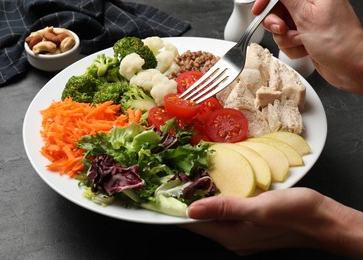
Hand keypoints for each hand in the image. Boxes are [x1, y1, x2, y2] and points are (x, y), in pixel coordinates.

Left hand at [181, 187, 362, 256]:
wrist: (323, 219)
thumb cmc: (294, 214)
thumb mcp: (258, 209)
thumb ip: (224, 208)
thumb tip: (191, 210)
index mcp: (231, 236)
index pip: (193, 224)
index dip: (176, 211)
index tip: (163, 194)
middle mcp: (233, 236)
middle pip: (201, 220)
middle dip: (187, 202)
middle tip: (175, 180)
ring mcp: (243, 230)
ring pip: (214, 214)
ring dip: (203, 198)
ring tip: (190, 179)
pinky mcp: (251, 222)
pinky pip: (228, 210)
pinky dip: (219, 198)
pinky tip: (218, 184)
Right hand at [252, 0, 362, 93]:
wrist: (350, 67)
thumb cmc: (338, 42)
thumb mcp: (306, 15)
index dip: (266, 1)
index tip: (258, 10)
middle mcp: (311, 5)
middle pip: (277, 10)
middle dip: (277, 24)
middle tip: (283, 30)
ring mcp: (308, 22)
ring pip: (280, 28)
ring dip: (286, 39)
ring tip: (301, 41)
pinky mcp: (306, 36)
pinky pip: (287, 40)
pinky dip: (292, 47)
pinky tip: (305, 48)